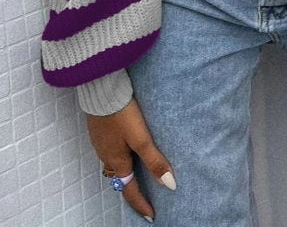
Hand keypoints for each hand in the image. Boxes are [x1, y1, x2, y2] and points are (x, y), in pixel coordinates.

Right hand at [86, 96, 175, 222]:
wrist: (101, 90)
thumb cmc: (122, 115)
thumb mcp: (141, 139)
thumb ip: (154, 161)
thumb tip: (169, 185)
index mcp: (117, 161)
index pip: (129, 190)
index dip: (141, 204)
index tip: (151, 215)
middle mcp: (105, 155)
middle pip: (120, 177)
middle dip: (131, 187)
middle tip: (144, 194)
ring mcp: (100, 142)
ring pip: (113, 163)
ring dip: (124, 170)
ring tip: (137, 171)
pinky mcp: (98, 129)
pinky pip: (109, 150)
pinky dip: (119, 155)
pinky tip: (125, 146)